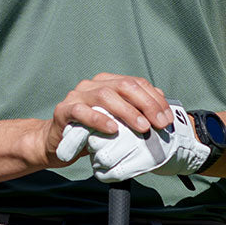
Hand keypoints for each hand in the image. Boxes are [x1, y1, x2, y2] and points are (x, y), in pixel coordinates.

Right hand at [41, 73, 173, 166]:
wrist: (58, 142)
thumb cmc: (91, 131)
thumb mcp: (117, 121)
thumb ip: (135, 111)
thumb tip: (162, 108)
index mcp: (107, 82)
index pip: (137, 83)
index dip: (155, 99)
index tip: (167, 119)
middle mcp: (93, 84)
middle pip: (124, 86)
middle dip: (146, 104)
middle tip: (159, 124)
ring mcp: (77, 95)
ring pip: (105, 96)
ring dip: (127, 112)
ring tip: (142, 127)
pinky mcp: (64, 110)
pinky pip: (82, 111)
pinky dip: (99, 119)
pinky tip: (113, 129)